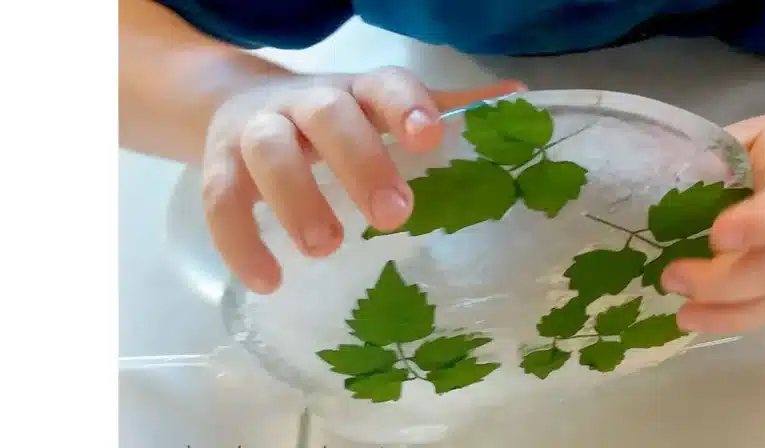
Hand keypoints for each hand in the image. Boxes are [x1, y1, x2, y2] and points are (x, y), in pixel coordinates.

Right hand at [201, 67, 522, 292]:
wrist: (236, 105)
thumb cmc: (334, 119)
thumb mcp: (382, 110)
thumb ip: (441, 109)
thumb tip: (518, 104)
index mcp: (356, 92)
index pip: (383, 85)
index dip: (406, 106)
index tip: (430, 138)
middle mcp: (305, 103)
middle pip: (327, 116)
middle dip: (360, 161)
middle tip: (392, 215)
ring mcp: (257, 131)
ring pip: (267, 152)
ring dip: (296, 198)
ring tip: (326, 248)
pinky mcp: (218, 166)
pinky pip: (219, 200)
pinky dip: (240, 242)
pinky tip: (268, 281)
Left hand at [661, 106, 764, 332]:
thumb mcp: (751, 134)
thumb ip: (714, 159)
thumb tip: (663, 187)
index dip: (750, 228)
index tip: (712, 237)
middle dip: (719, 284)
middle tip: (670, 278)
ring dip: (726, 315)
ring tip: (683, 316)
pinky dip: (739, 319)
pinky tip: (703, 318)